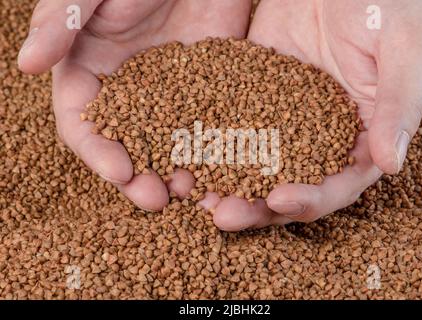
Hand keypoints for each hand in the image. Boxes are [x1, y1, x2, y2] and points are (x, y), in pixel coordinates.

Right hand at [18, 0, 251, 210]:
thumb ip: (61, 22)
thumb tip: (25, 65)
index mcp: (89, 75)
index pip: (82, 125)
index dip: (97, 152)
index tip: (120, 171)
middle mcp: (127, 95)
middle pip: (125, 147)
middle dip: (138, 178)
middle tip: (156, 200)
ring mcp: (170, 97)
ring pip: (167, 147)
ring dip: (176, 174)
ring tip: (192, 193)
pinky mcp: (207, 93)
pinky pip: (207, 130)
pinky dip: (212, 154)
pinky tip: (224, 172)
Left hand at [206, 0, 421, 230]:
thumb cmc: (387, 5)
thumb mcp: (405, 51)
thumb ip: (399, 107)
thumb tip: (392, 165)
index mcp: (363, 138)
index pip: (338, 185)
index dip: (310, 199)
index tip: (278, 199)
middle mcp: (321, 138)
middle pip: (289, 185)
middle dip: (257, 206)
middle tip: (222, 215)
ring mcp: (285, 120)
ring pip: (255, 164)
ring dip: (227, 184)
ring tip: (194, 195)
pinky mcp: (254, 96)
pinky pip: (232, 126)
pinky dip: (211, 145)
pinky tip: (186, 158)